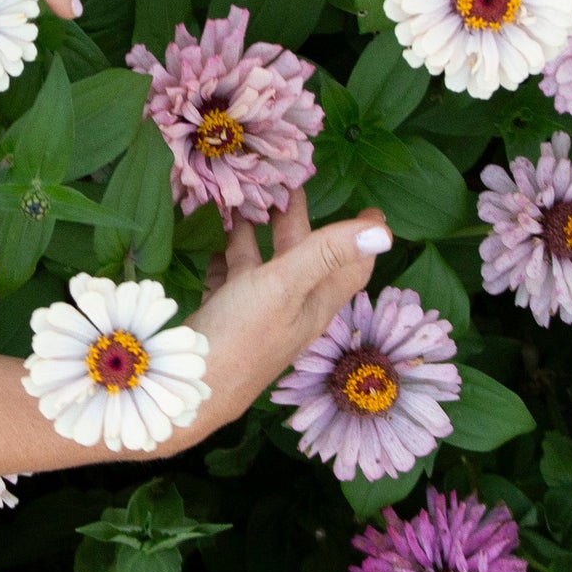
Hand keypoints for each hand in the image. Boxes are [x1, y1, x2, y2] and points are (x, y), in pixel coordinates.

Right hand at [172, 190, 392, 444]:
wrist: (187, 388)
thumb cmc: (241, 335)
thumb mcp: (286, 286)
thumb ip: (328, 254)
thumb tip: (384, 234)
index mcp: (314, 303)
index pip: (350, 267)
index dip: (362, 238)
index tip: (373, 208)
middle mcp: (290, 308)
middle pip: (304, 257)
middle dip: (298, 220)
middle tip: (290, 183)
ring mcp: (256, 314)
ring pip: (264, 264)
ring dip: (258, 232)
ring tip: (249, 197)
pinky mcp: (224, 317)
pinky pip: (231, 276)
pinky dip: (227, 253)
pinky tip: (216, 235)